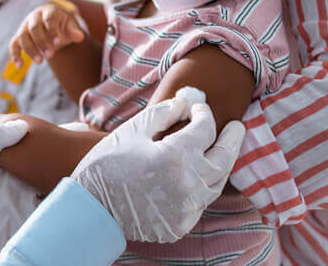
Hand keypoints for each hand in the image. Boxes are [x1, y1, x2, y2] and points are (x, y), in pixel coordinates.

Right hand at [10, 0, 87, 62]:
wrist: (52, 24)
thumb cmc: (62, 24)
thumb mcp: (70, 25)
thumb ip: (73, 31)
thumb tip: (80, 36)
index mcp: (48, 11)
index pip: (49, 18)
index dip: (52, 30)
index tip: (58, 42)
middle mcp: (34, 17)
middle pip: (34, 27)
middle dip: (41, 42)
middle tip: (50, 55)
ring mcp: (24, 26)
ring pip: (22, 36)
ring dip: (30, 49)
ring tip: (40, 62)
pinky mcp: (18, 37)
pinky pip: (13, 45)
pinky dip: (15, 55)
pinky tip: (20, 65)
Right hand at [70, 90, 246, 243]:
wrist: (89, 209)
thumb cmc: (106, 165)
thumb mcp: (132, 131)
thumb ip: (163, 113)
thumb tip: (185, 104)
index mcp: (176, 156)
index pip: (205, 129)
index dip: (204, 114)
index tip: (198, 108)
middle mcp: (188, 184)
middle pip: (224, 157)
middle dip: (232, 139)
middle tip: (237, 127)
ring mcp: (187, 208)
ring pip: (216, 182)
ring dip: (220, 164)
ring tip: (220, 150)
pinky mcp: (181, 224)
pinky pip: (201, 201)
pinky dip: (202, 186)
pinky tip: (197, 175)